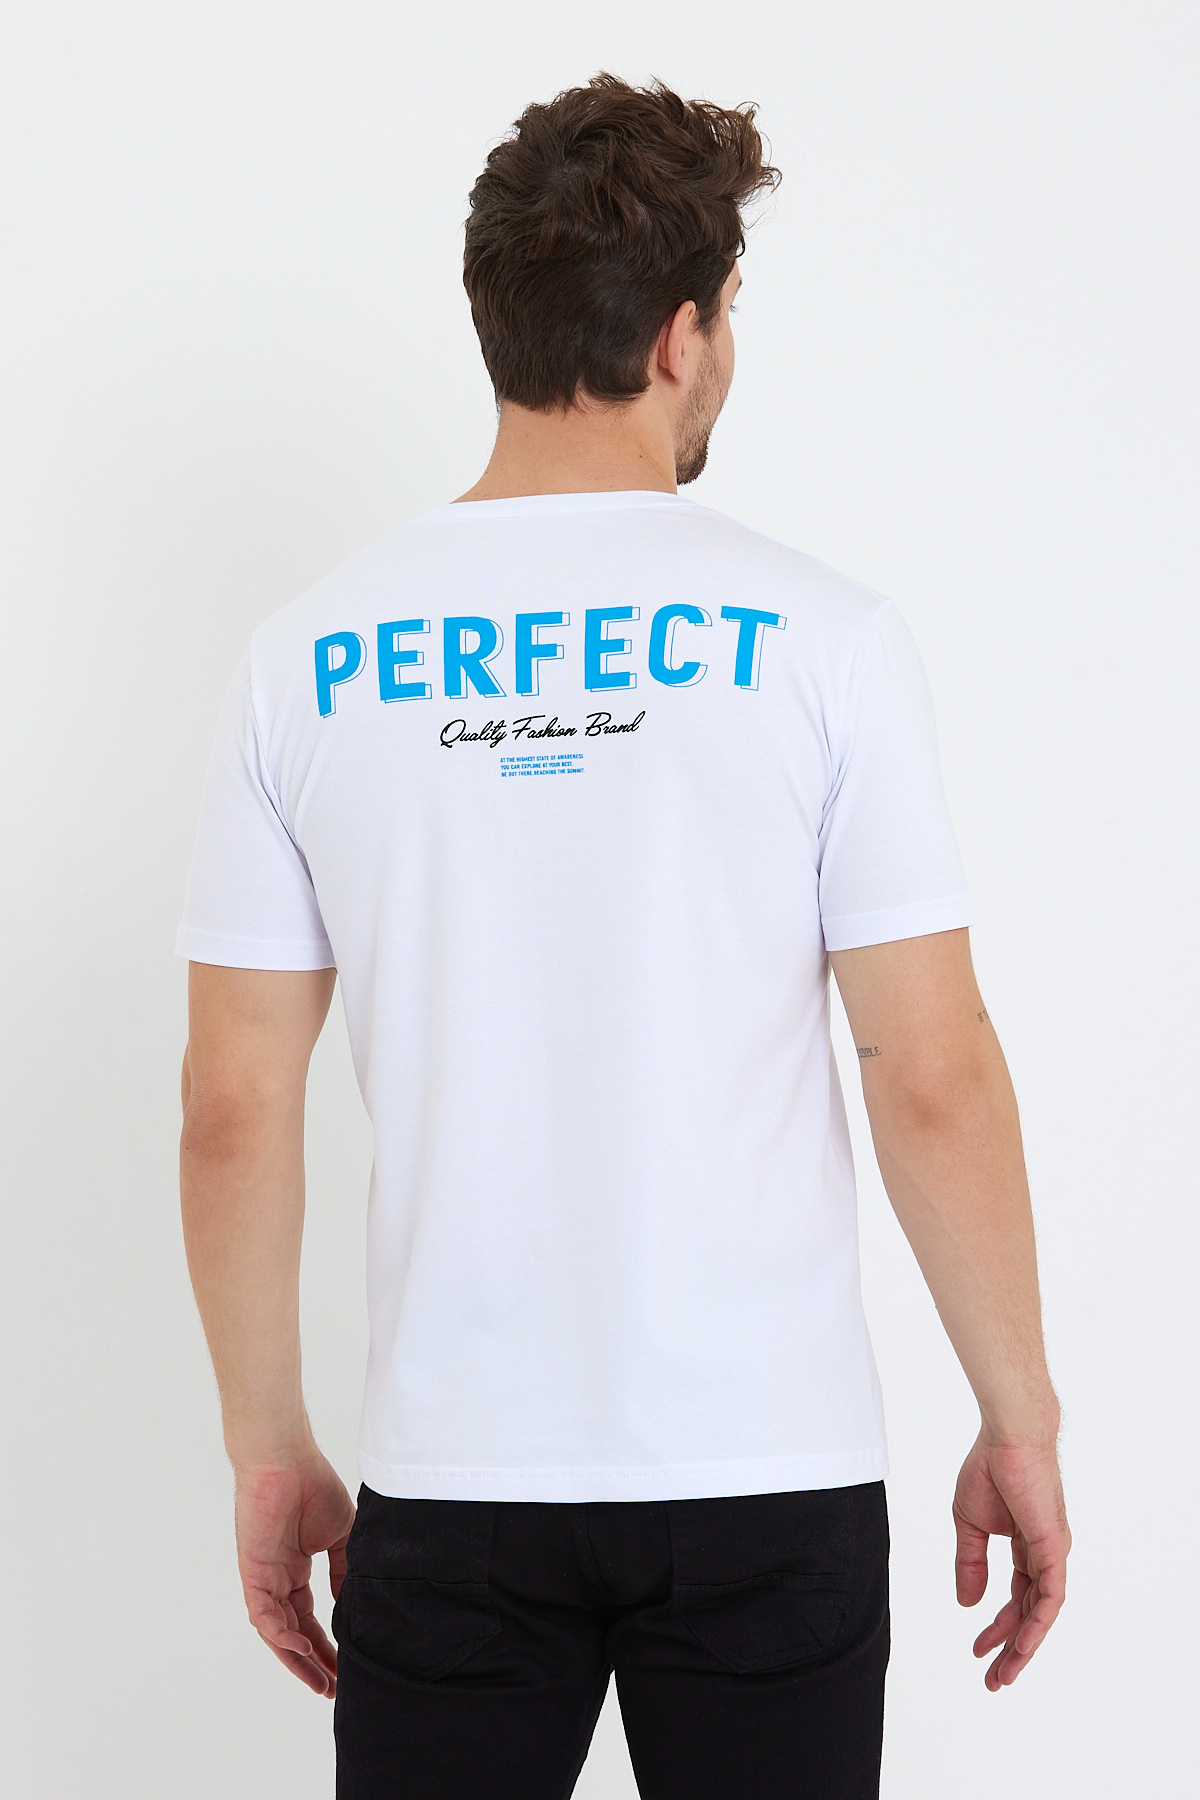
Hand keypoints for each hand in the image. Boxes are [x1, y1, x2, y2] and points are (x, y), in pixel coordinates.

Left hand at [234, 1450, 355, 1696]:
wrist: (286, 1459)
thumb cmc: (312, 1486)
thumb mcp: (340, 1536)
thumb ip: (343, 1570)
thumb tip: (350, 1603)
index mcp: (295, 1570)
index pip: (310, 1619)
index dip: (326, 1645)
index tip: (345, 1668)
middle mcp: (277, 1579)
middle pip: (294, 1633)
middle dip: (313, 1663)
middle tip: (333, 1688)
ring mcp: (263, 1578)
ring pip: (277, 1632)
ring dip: (297, 1659)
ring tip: (321, 1681)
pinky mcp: (253, 1572)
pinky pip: (264, 1614)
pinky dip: (281, 1635)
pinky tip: (301, 1648)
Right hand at [953, 1429, 1069, 1689]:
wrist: (1007, 1436)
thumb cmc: (989, 1468)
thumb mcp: (968, 1524)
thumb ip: (969, 1563)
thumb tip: (967, 1603)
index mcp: (1025, 1548)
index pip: (1016, 1598)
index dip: (997, 1627)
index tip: (977, 1649)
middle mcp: (1043, 1555)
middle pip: (1030, 1614)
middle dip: (1011, 1649)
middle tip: (994, 1680)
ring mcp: (1052, 1553)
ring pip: (1042, 1613)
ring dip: (1024, 1646)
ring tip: (1004, 1673)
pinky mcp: (1054, 1547)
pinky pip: (1050, 1596)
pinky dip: (1037, 1623)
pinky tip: (1022, 1644)